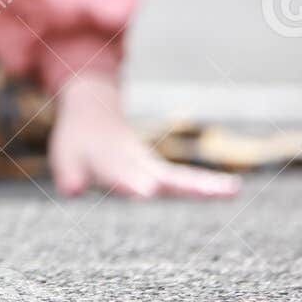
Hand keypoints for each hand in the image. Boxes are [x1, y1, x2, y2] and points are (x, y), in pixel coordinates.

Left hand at [48, 73, 240, 199]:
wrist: (94, 109)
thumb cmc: (77, 140)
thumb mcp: (64, 156)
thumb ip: (69, 174)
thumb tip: (72, 190)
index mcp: (110, 161)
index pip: (122, 175)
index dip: (132, 183)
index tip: (145, 191)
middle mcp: (136, 163)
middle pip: (165, 177)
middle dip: (189, 186)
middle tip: (217, 192)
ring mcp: (151, 165)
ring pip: (181, 178)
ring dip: (207, 185)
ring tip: (236, 190)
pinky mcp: (158, 169)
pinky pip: (184, 179)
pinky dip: (206, 185)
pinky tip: (232, 190)